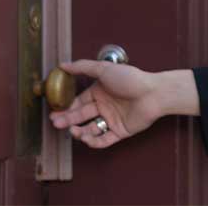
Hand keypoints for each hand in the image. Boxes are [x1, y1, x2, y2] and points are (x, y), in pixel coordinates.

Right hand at [47, 59, 165, 148]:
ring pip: (91, 129)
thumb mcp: (104, 70)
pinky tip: (87, 139)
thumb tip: (62, 65)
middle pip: (81, 116)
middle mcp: (104, 106)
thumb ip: (82, 67)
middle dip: (68, 121)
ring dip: (80, 132)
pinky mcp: (120, 131)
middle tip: (56, 124)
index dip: (66, 109)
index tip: (54, 113)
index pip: (78, 103)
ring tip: (74, 131)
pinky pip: (105, 140)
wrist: (153, 93)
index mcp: (99, 92)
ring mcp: (112, 120)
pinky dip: (95, 142)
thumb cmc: (130, 78)